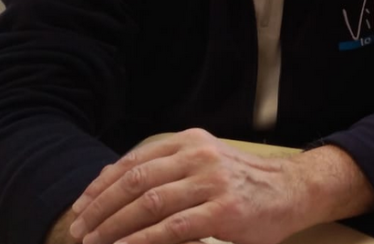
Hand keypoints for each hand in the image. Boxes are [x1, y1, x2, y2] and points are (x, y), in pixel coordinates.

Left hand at [66, 128, 307, 243]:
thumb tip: (109, 178)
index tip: (80, 208)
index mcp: (191, 141)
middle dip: (101, 209)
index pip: (134, 161)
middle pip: (136, 181)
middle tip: (80, 232)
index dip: (101, 186)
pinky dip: (143, 241)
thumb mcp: (205, 160)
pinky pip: (173, 228)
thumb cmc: (243, 182)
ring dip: (115, 227)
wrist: (293, 190)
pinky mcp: (224, 211)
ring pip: (150, 204)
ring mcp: (212, 182)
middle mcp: (200, 156)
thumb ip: (165, 166)